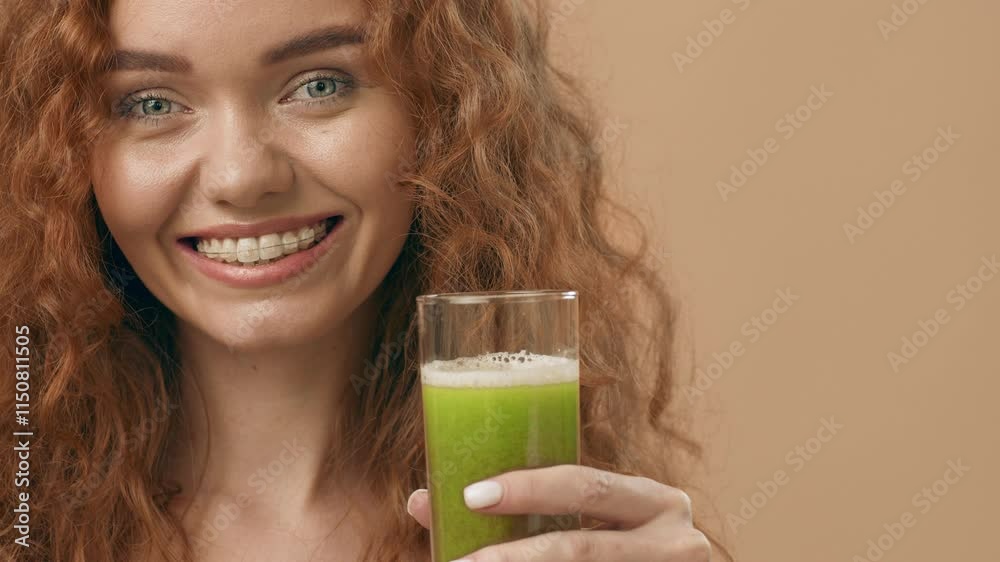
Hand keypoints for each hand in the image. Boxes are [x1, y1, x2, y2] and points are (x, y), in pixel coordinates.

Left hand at [406, 464, 711, 560]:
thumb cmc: (625, 551)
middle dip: (514, 554)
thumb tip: (422, 501)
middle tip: (462, 561)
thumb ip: (531, 510)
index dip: (528, 489)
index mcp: (655, 502)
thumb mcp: (597, 523)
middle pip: (579, 547)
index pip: (585, 486)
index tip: (470, 496)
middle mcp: (674, 541)